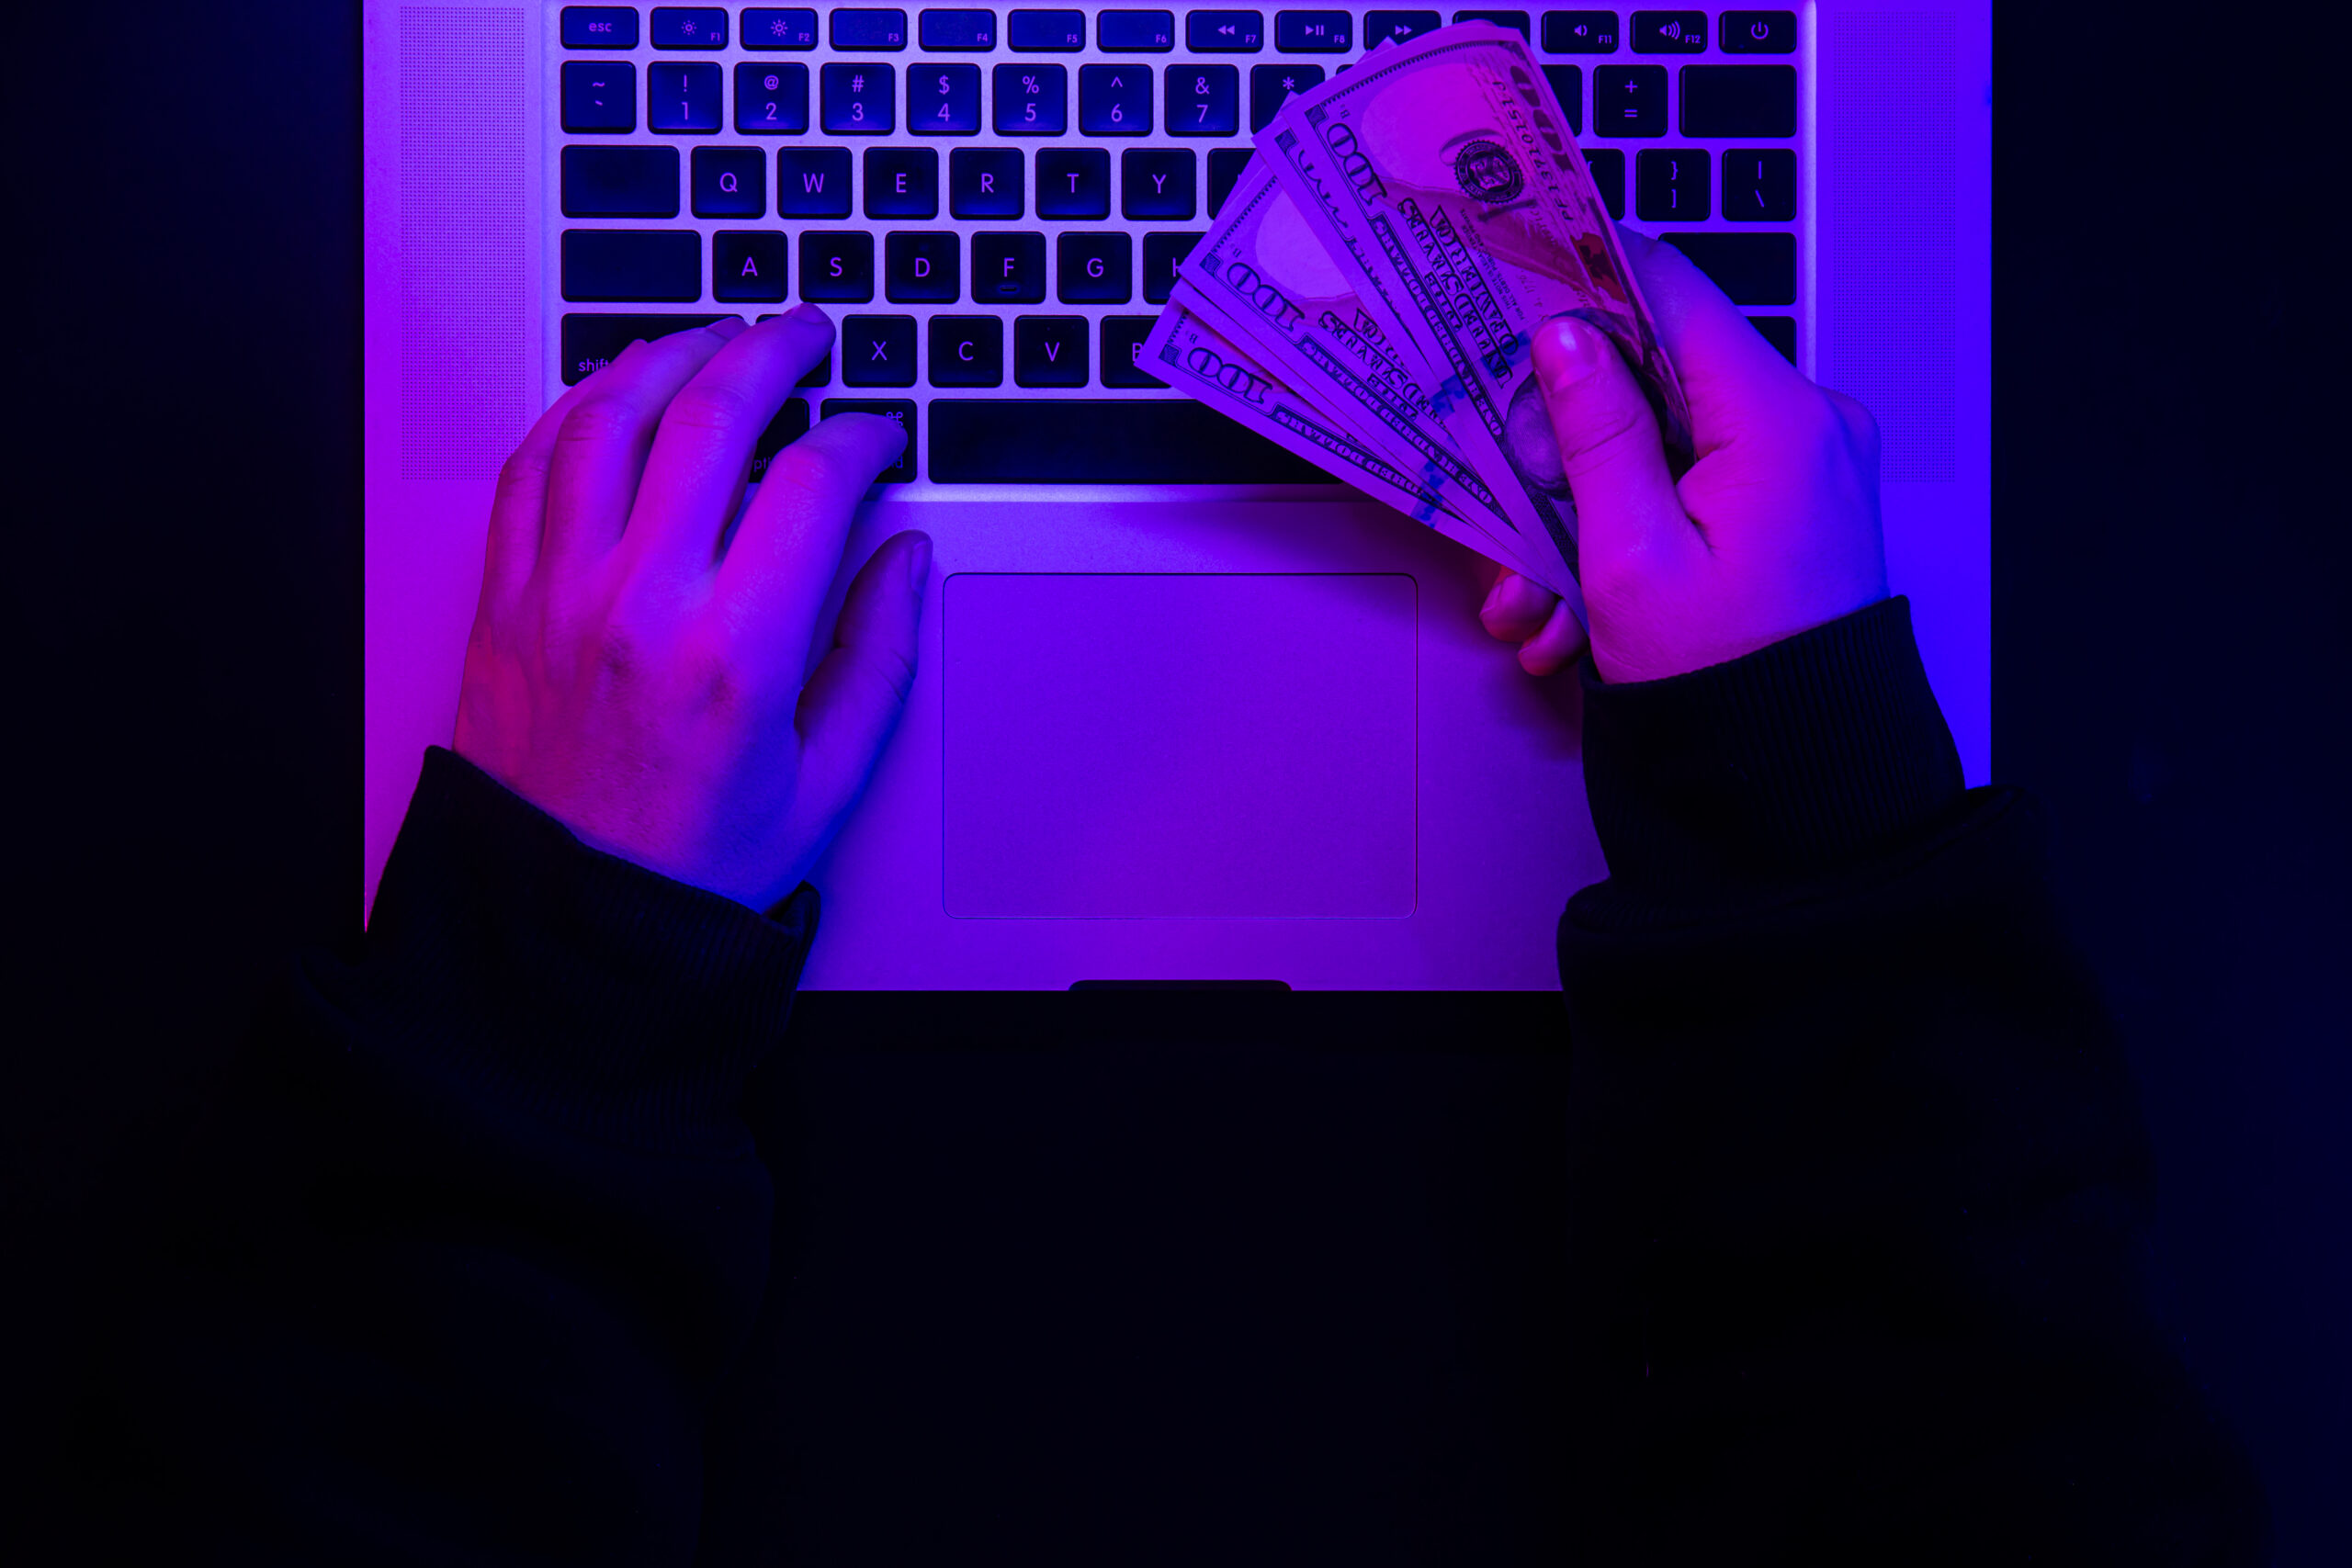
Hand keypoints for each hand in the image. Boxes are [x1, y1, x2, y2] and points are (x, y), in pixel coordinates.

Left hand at [454, 306, 927, 911]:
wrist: (564, 913)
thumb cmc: (694, 857)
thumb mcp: (828, 778)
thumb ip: (880, 657)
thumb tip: (905, 558)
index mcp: (737, 654)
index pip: (811, 486)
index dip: (861, 437)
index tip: (878, 435)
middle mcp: (642, 605)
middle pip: (709, 418)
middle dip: (772, 351)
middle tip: (804, 333)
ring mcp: (561, 592)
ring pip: (608, 419)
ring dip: (669, 355)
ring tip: (714, 339)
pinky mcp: (505, 598)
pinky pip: (531, 466)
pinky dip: (574, 408)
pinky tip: (613, 391)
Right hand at [1481, 229, 1886, 683]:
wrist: (1796, 785)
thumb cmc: (1729, 686)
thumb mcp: (1630, 555)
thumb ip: (1596, 432)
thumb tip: (1567, 338)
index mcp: (1781, 422)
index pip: (1674, 293)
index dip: (1589, 281)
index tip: (1521, 281)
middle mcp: (1811, 426)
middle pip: (1662, 375)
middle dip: (1574, 440)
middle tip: (1519, 503)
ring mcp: (1807, 466)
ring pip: (1667, 441)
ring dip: (1589, 507)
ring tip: (1542, 595)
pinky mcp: (1794, 504)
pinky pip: (1696, 484)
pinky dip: (1633, 530)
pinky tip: (1581, 605)